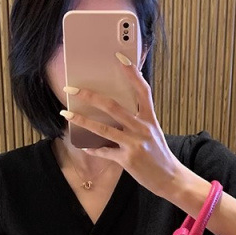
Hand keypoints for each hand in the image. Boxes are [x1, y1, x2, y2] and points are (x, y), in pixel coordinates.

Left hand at [59, 52, 183, 197]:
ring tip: (65, 114)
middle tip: (72, 89)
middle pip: (113, 106)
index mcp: (150, 118)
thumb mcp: (153, 131)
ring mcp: (135, 144)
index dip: (131, 73)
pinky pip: (105, 151)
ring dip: (81, 121)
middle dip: (89, 96)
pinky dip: (93, 148)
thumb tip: (116, 106)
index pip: (142, 90)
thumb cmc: (159, 153)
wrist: (170, 178)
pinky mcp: (128, 160)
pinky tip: (83, 145)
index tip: (119, 57)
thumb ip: (139, 118)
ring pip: (103, 129)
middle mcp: (142, 128)